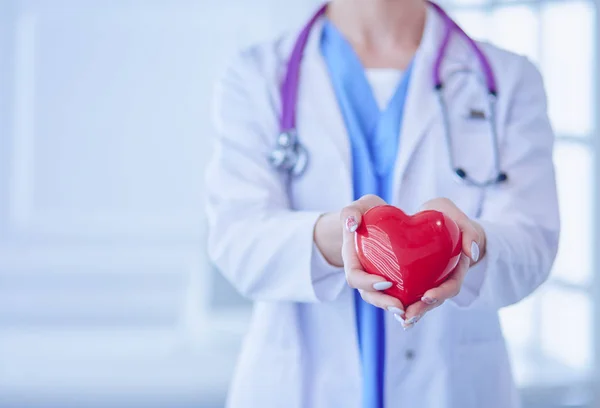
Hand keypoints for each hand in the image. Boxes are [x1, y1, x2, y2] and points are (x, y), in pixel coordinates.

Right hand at [339, 195, 405, 317]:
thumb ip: (350, 212)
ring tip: (412, 313)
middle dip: (383, 303)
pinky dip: (409, 304)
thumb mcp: (358, 207)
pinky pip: (398, 295)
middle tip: (400, 307)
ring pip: (384, 299)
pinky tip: (423, 307)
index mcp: (352, 259)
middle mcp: (363, 273)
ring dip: (397, 308)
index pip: (354, 277)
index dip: (367, 283)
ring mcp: (377, 279)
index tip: (386, 282)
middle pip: (369, 295)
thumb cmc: (367, 212)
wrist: (378, 219)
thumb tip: (351, 224)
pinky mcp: (393, 281)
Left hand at [402, 197, 485, 328]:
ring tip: (401, 320)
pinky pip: (412, 294)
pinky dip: (404, 305)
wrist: (437, 220)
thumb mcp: (457, 217)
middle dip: (423, 309)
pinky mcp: (417, 280)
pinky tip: (394, 313)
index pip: (452, 284)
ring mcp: (431, 281)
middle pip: (436, 299)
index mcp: (457, 266)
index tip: (426, 296)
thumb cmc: (447, 217)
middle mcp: (444, 277)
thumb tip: (472, 251)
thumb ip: (468, 231)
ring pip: (423, 302)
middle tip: (408, 315)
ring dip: (413, 312)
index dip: (441, 293)